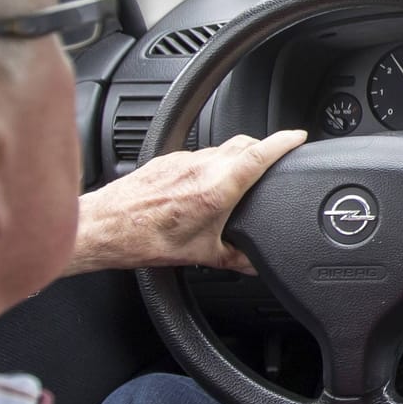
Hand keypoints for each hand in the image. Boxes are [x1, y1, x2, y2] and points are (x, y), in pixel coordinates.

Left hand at [66, 130, 306, 275]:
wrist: (104, 228)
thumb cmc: (145, 240)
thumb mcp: (201, 256)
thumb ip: (236, 260)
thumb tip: (255, 266)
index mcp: (216, 188)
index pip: (260, 153)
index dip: (284, 141)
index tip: (298, 137)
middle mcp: (201, 167)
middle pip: (244, 143)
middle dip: (263, 147)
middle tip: (275, 158)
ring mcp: (182, 160)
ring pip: (220, 149)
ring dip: (234, 158)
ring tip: (236, 179)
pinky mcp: (166, 160)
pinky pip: (197, 156)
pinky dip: (209, 165)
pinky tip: (201, 186)